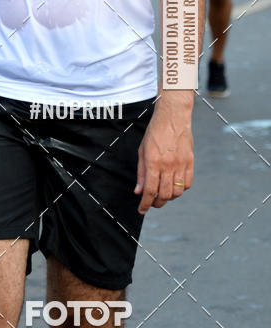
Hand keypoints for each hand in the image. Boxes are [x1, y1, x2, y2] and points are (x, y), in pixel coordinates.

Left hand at [134, 96, 193, 213]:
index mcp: (153, 162)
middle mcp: (168, 166)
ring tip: (163, 195)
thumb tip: (139, 191)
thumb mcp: (142, 151)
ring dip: (169, 198)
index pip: (150, 190)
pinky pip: (187, 184)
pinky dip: (181, 190)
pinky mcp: (190, 162)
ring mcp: (180, 165)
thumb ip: (141, 172)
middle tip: (152, 203)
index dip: (145, 204)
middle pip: (164, 194)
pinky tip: (174, 186)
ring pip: (177, 192)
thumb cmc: (155, 132)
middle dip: (157, 203)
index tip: (142, 210)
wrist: (173, 118)